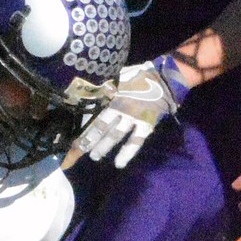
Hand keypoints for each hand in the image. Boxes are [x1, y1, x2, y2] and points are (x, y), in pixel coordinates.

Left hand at [71, 56, 188, 168]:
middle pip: (101, 127)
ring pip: (115, 135)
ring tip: (95, 156)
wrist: (166, 78)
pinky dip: (127, 153)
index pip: (94, 114)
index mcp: (113, 96)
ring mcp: (133, 118)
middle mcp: (120, 108)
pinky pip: (136, 142)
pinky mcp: (146, 124)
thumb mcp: (121, 77)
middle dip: (89, 139)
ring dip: (104, 147)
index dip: (84, 125)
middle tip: (80, 149)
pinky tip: (119, 164)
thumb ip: (108, 85)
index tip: (74, 135)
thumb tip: (90, 89)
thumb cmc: (140, 76)